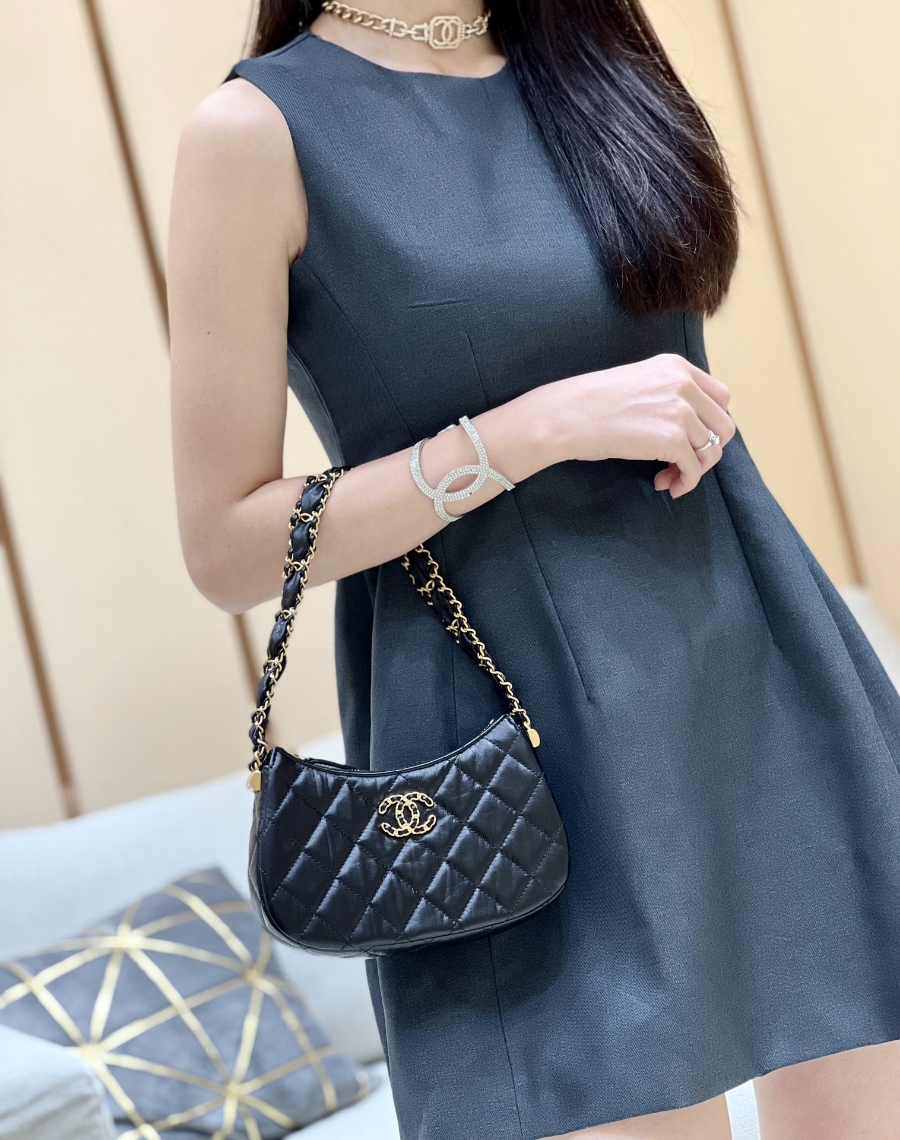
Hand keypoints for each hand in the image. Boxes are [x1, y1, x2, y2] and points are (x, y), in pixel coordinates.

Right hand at [538, 353, 735, 497]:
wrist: (565, 416)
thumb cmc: (590, 405)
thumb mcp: (638, 383)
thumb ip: (668, 395)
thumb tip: (691, 429)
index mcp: (677, 367)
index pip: (720, 397)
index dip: (710, 424)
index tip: (692, 440)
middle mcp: (684, 384)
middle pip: (723, 425)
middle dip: (708, 450)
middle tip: (683, 463)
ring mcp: (680, 411)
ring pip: (711, 450)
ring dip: (693, 470)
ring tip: (669, 478)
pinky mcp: (672, 438)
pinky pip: (694, 469)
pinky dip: (686, 482)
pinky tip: (667, 485)